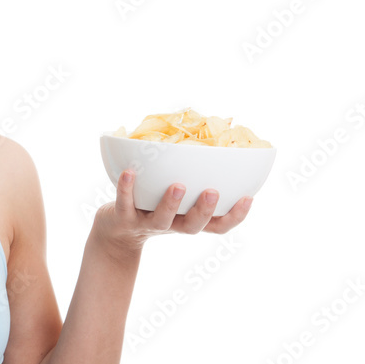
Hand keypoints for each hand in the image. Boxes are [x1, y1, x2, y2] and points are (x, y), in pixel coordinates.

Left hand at [93, 168, 252, 253]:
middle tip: (213, 192)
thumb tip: (218, 133)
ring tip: (177, 185)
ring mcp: (147, 223)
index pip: (218, 225)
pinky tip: (128, 172)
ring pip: (161, 219)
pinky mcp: (123, 218)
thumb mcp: (178, 196)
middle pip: (192, 226)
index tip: (248, 197)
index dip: (235, 216)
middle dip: (204, 210)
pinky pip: (125, 204)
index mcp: (189, 220)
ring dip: (170, 203)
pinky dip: (126, 188)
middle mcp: (172, 225)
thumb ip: (195, 176)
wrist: (116, 231)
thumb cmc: (154, 204)